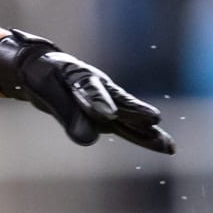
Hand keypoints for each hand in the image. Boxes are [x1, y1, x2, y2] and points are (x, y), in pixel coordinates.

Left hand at [0, 30, 174, 153]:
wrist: (44, 68)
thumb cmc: (43, 76)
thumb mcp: (47, 91)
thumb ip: (67, 114)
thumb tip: (89, 140)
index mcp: (81, 76)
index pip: (90, 90)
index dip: (98, 101)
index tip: (108, 114)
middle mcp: (101, 87)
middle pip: (120, 101)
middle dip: (135, 112)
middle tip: (154, 120)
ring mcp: (108, 100)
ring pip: (129, 116)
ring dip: (146, 130)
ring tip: (169, 145)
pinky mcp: (109, 114)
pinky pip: (127, 126)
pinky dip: (143, 136)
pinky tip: (163, 145)